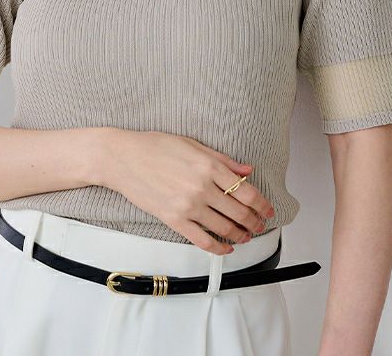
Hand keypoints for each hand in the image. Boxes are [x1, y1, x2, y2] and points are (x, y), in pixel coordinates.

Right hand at [103, 129, 273, 254]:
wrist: (123, 158)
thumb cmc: (155, 146)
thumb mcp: (193, 144)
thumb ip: (223, 160)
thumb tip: (247, 170)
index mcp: (209, 166)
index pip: (246, 191)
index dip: (262, 204)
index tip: (268, 209)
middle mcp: (201, 187)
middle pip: (239, 212)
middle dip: (255, 221)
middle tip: (261, 225)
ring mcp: (187, 205)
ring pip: (224, 228)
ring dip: (241, 235)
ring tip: (247, 236)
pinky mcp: (173, 220)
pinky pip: (202, 240)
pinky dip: (218, 247)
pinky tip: (226, 247)